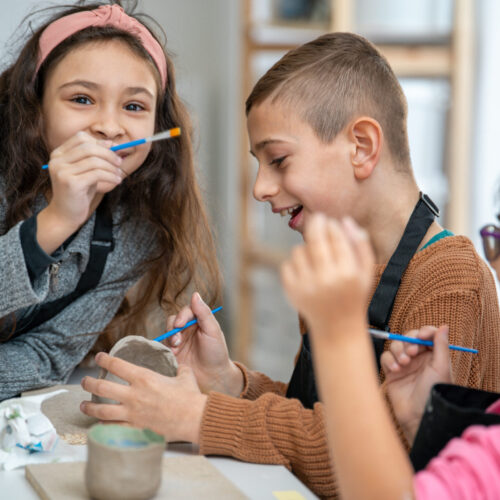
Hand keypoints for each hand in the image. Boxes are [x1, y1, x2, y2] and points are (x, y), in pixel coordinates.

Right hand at [38, 131, 124, 252]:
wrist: (65, 215)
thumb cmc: (78, 192)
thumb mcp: (85, 171)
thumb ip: (94, 158)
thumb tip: (112, 143)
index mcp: (58, 154)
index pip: (81, 138)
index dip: (99, 142)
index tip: (113, 148)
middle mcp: (57, 160)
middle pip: (89, 147)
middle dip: (109, 154)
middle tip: (119, 162)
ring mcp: (62, 171)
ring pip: (95, 161)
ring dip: (111, 167)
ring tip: (119, 174)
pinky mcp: (71, 183)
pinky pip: (97, 174)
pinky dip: (110, 176)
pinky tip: (116, 181)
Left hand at [80, 353, 206, 443]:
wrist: (194, 418)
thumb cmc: (190, 397)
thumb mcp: (185, 375)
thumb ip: (179, 370)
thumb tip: (180, 368)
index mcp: (144, 378)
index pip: (117, 365)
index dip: (104, 360)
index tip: (99, 358)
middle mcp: (134, 395)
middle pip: (102, 387)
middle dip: (89, 384)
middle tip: (85, 382)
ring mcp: (132, 413)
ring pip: (101, 410)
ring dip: (89, 407)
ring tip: (83, 405)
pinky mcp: (135, 429)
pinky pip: (113, 427)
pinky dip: (103, 425)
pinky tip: (99, 423)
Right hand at [164, 293, 242, 396]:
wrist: (213, 378)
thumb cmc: (216, 354)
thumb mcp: (213, 331)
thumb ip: (204, 313)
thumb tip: (195, 294)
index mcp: (198, 321)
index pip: (186, 311)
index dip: (182, 316)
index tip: (181, 324)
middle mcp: (187, 329)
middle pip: (173, 320)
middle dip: (173, 328)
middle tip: (177, 339)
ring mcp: (178, 341)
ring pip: (167, 332)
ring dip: (169, 338)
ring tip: (176, 348)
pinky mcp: (171, 353)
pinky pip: (162, 345)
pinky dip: (164, 347)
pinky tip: (171, 353)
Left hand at [281, 214, 373, 339]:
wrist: (336, 328)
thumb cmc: (353, 295)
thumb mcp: (366, 273)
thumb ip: (361, 245)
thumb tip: (346, 220)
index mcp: (347, 273)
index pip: (336, 238)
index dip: (332, 225)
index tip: (330, 221)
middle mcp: (326, 279)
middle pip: (314, 239)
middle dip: (316, 224)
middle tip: (317, 219)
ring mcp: (306, 286)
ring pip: (298, 250)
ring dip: (306, 249)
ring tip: (316, 259)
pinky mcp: (292, 291)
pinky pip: (287, 265)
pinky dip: (295, 265)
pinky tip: (306, 272)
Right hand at [381, 325, 451, 443]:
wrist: (418, 415)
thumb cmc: (433, 393)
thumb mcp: (441, 367)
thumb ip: (441, 345)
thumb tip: (444, 326)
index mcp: (432, 355)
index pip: (426, 335)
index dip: (423, 332)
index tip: (421, 336)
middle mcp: (418, 358)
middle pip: (408, 337)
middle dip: (408, 342)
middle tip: (411, 353)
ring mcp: (403, 364)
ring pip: (395, 345)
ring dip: (398, 351)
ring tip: (404, 364)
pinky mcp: (391, 371)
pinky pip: (385, 357)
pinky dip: (389, 360)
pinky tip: (395, 370)